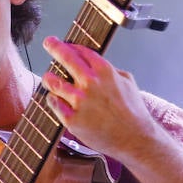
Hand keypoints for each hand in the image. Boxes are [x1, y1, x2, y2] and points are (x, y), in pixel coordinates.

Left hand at [41, 35, 153, 159]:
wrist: (135, 139)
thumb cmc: (134, 112)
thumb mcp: (128, 82)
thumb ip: (111, 71)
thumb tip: (97, 65)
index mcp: (105, 71)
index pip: (82, 51)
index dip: (71, 45)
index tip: (64, 43)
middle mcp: (90, 83)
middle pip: (65, 58)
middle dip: (54, 47)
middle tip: (48, 42)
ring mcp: (79, 101)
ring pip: (54, 82)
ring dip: (49, 78)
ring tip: (48, 77)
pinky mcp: (72, 119)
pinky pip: (54, 104)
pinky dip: (53, 100)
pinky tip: (54, 99)